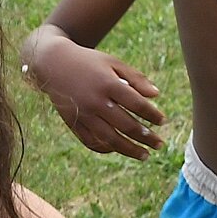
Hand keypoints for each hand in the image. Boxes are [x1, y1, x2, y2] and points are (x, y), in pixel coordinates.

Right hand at [26, 38, 165, 159]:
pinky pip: (91, 142)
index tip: (163, 121)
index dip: (152, 114)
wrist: (54, 63)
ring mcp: (83, 115)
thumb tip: (156, 95)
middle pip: (126, 125)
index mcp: (108, 84)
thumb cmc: (89, 62)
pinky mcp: (73, 123)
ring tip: (145, 155)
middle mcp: (96, 101)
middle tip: (159, 144)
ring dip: (130, 149)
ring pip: (110, 139)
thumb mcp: (113, 63)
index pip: (136, 104)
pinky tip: (119, 150)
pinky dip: (106, 149)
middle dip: (146, 137)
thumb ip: (135, 78)